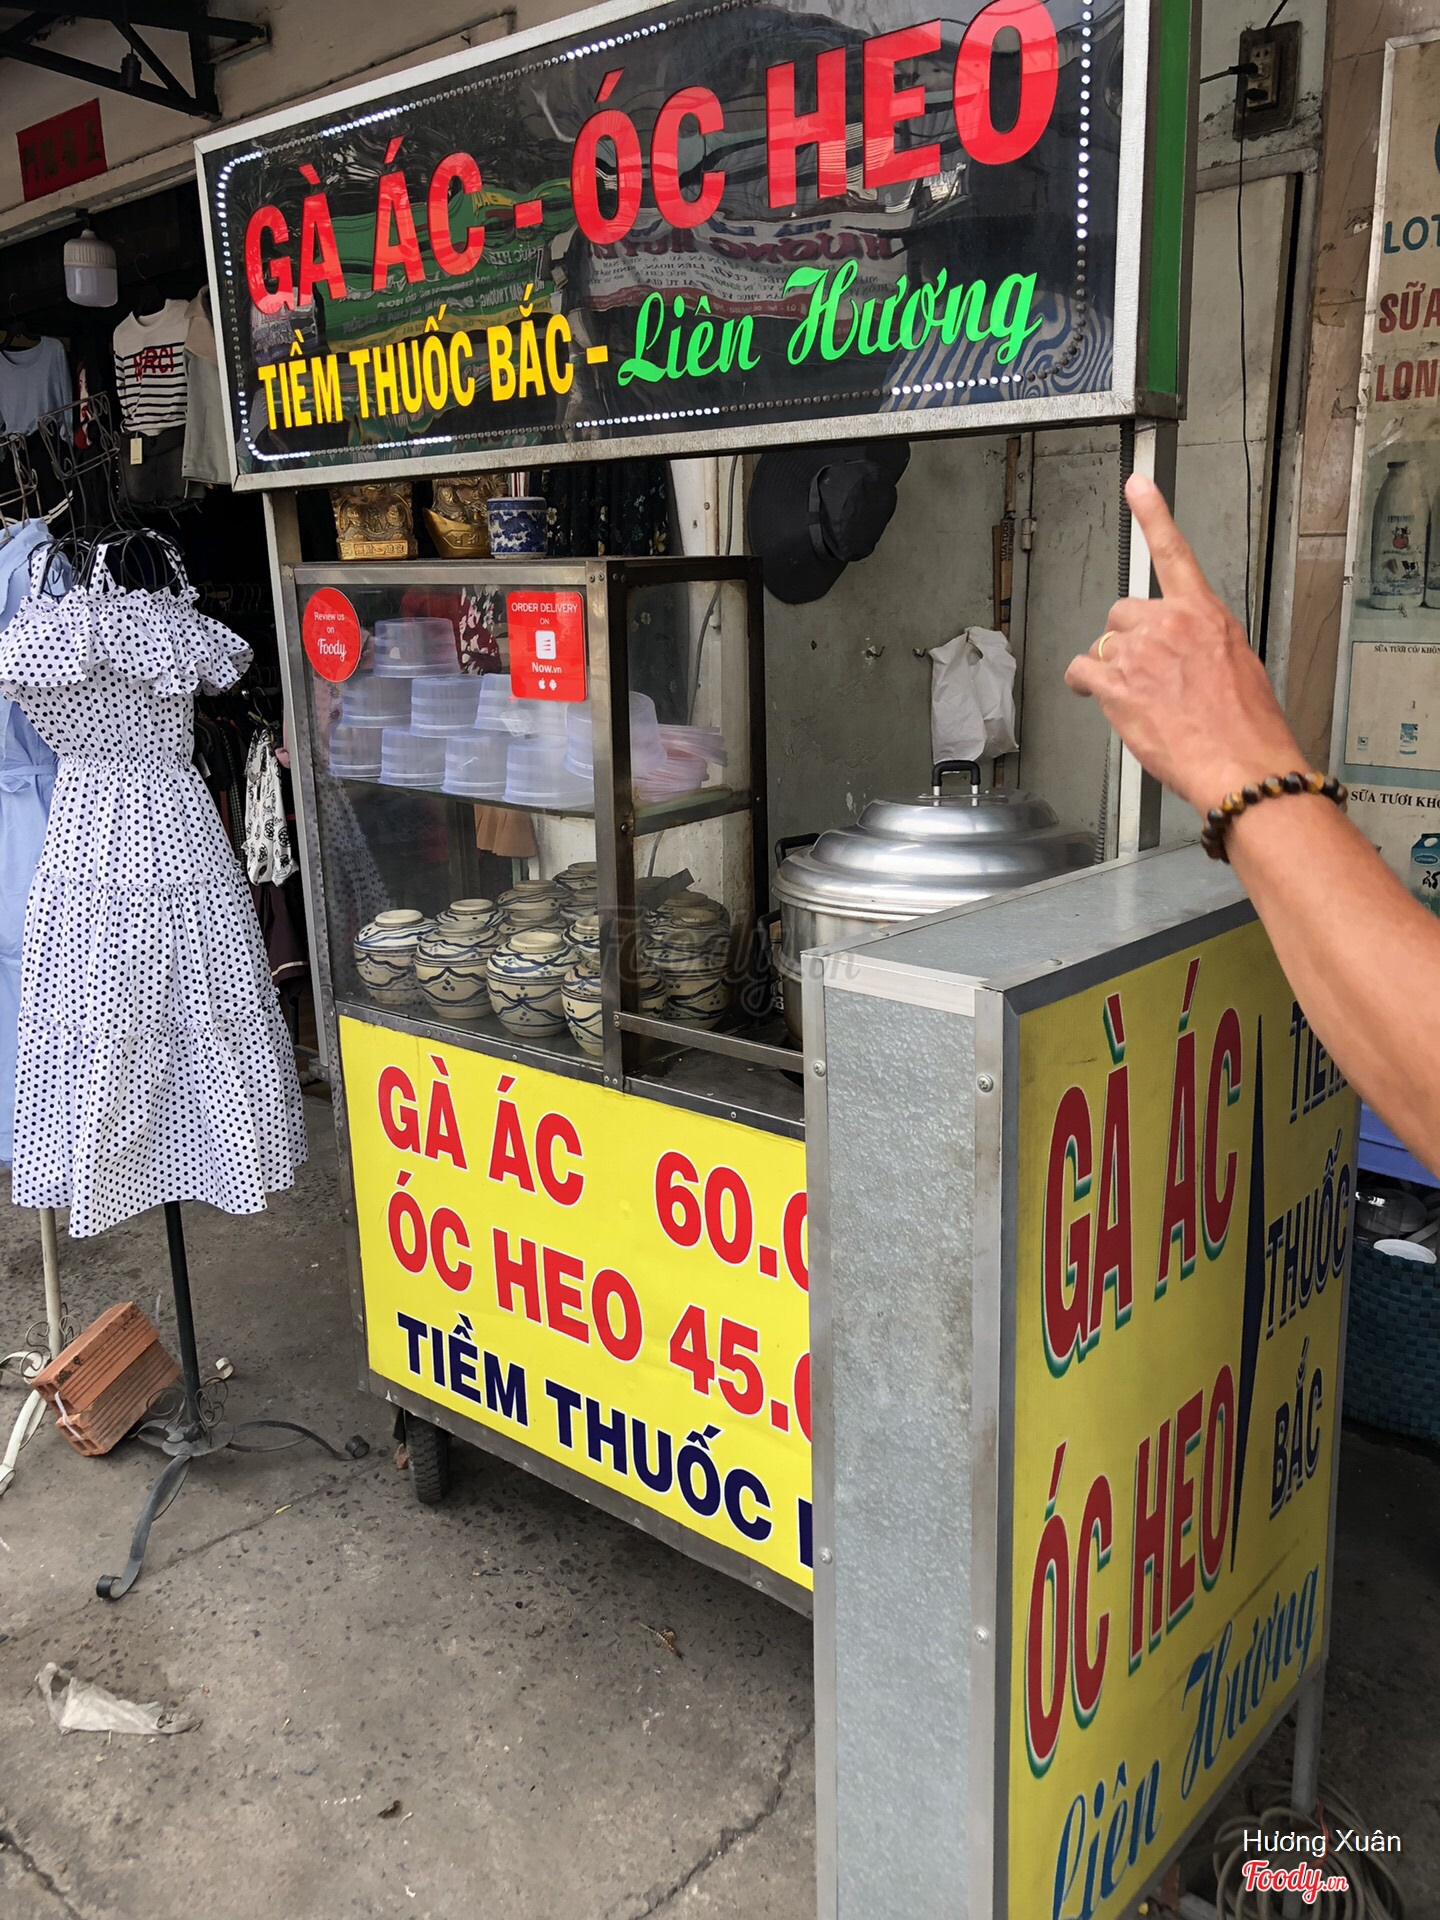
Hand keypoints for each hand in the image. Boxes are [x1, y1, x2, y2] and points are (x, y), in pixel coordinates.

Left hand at [1064, 474, 1305, 815]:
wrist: (1242, 764)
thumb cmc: (1247, 727)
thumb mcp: (1239, 666)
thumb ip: (1204, 644)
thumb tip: (1186, 654)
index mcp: (1205, 613)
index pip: (1173, 551)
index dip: (1153, 514)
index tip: (1137, 485)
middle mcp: (1169, 624)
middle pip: (1125, 612)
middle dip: (1131, 639)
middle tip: (1148, 671)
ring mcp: (1139, 652)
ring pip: (1104, 644)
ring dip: (1112, 666)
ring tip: (1138, 697)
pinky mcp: (1115, 684)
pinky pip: (1082, 671)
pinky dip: (1084, 684)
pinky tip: (1095, 694)